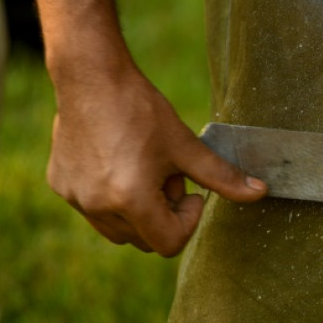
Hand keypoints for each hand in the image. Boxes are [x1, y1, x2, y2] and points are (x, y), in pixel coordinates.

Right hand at [47, 65, 266, 255]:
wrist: (91, 78)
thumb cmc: (141, 110)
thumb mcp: (186, 146)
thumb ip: (222, 177)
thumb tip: (261, 192)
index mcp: (130, 200)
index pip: (169, 244)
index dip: (187, 220)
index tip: (191, 191)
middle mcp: (98, 207)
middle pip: (145, 240)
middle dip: (164, 213)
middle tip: (168, 174)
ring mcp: (75, 199)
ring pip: (119, 229)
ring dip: (139, 209)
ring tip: (145, 168)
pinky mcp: (61, 186)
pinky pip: (94, 210)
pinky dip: (113, 197)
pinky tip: (119, 160)